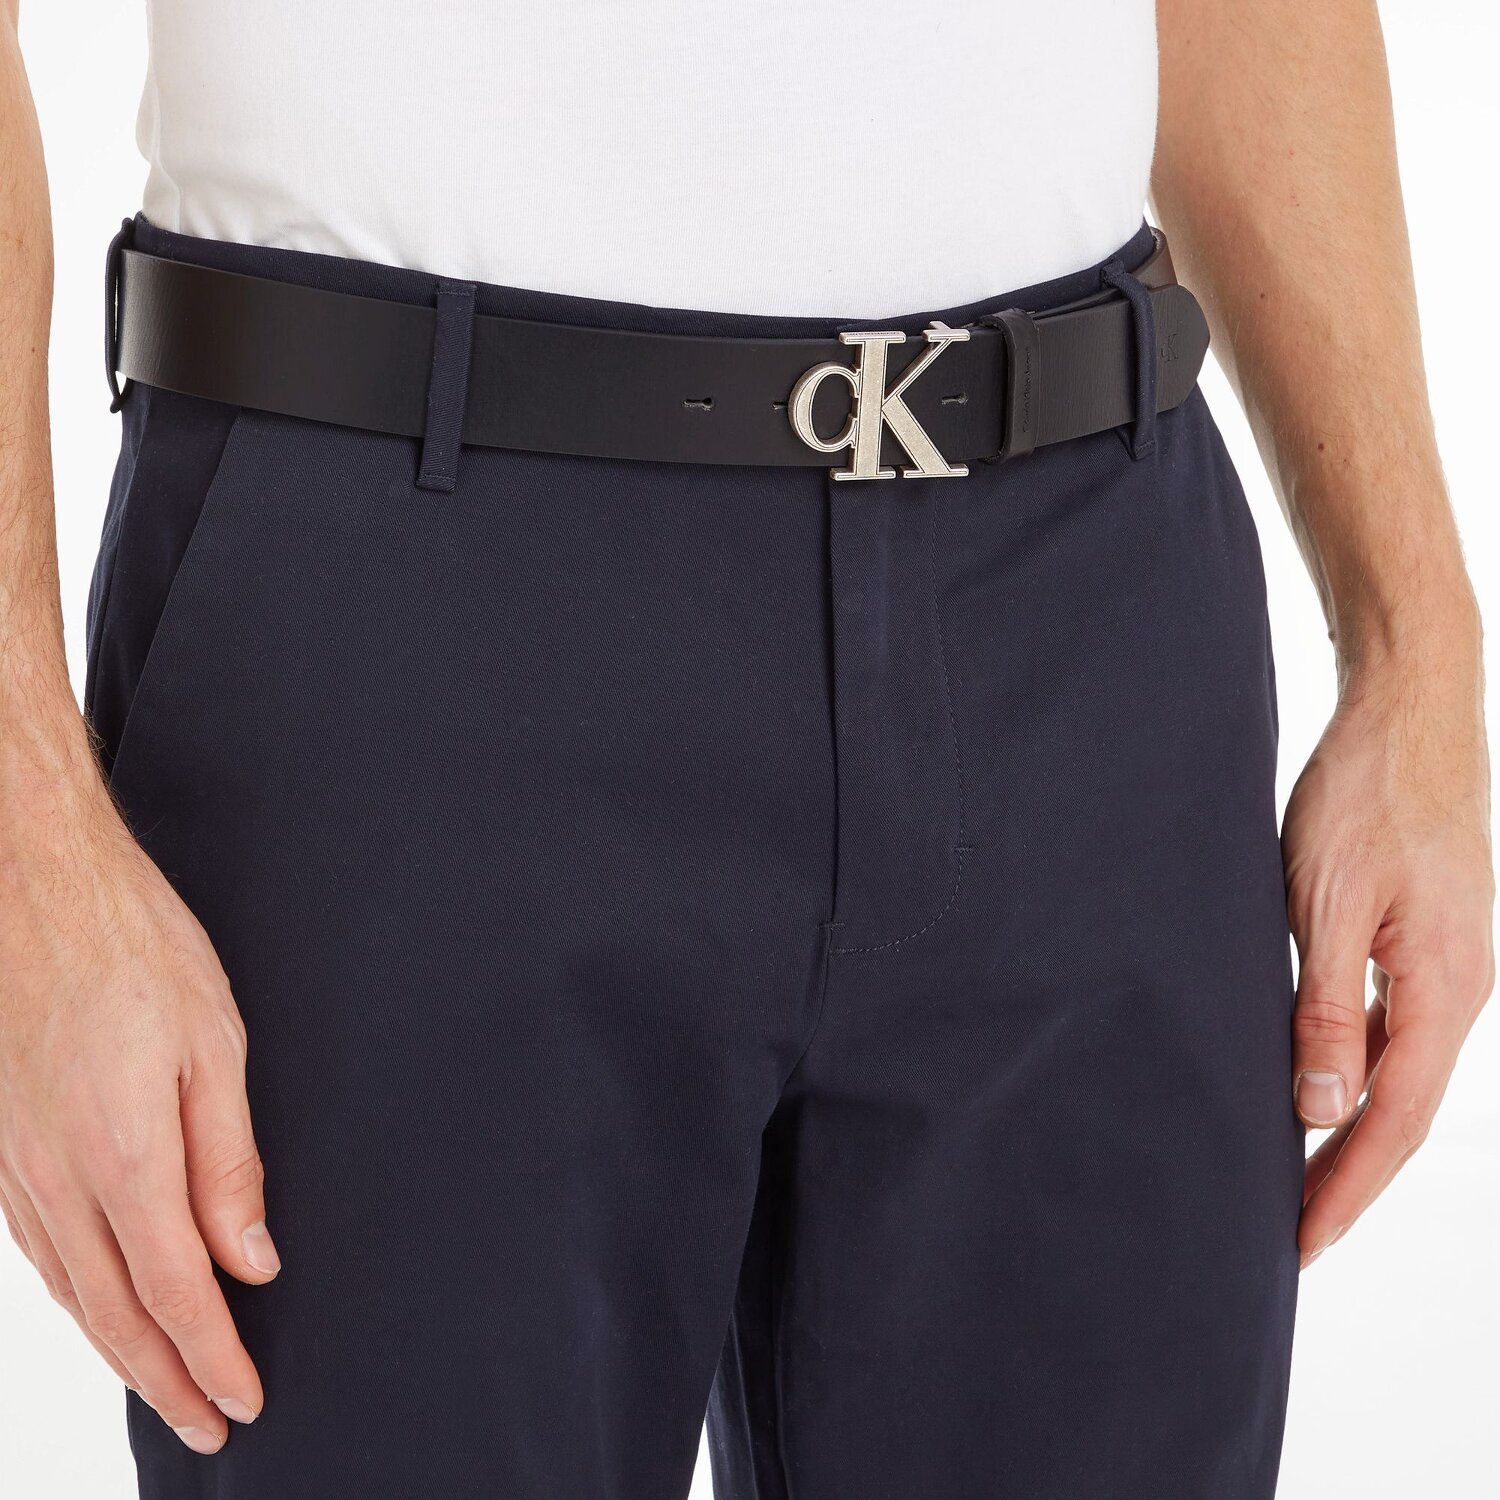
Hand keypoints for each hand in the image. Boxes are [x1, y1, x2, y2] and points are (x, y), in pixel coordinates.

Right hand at [0, 796, 275, 1453]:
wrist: (32, 886)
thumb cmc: (133, 947)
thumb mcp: (214, 1043)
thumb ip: (230, 1160)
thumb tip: (250, 1255)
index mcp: (123, 1154)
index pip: (176, 1292)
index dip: (214, 1355)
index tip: (247, 1399)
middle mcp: (58, 1178)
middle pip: (117, 1313)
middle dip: (169, 1379)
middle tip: (212, 1423)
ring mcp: (17, 1167)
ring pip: (71, 1292)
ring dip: (121, 1351)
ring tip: (166, 1386)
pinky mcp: (1, 1148)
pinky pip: (40, 1251)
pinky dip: (78, 1299)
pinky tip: (99, 1306)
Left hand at [1283, 654, 1493, 1268]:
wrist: (1408, 711)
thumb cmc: (1364, 794)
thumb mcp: (1326, 902)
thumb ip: (1325, 1007)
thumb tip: (1322, 1110)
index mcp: (1445, 989)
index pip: (1393, 1120)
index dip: (1346, 1189)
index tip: (1300, 1244)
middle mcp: (1458, 989)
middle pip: (1401, 1110)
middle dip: (1348, 1178)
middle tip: (1290, 1235)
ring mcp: (1447, 965)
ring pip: (1398, 1073)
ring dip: (1351, 1132)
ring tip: (1297, 1182)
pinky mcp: (1426, 941)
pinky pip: (1394, 1030)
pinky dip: (1356, 1074)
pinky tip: (1320, 1090)